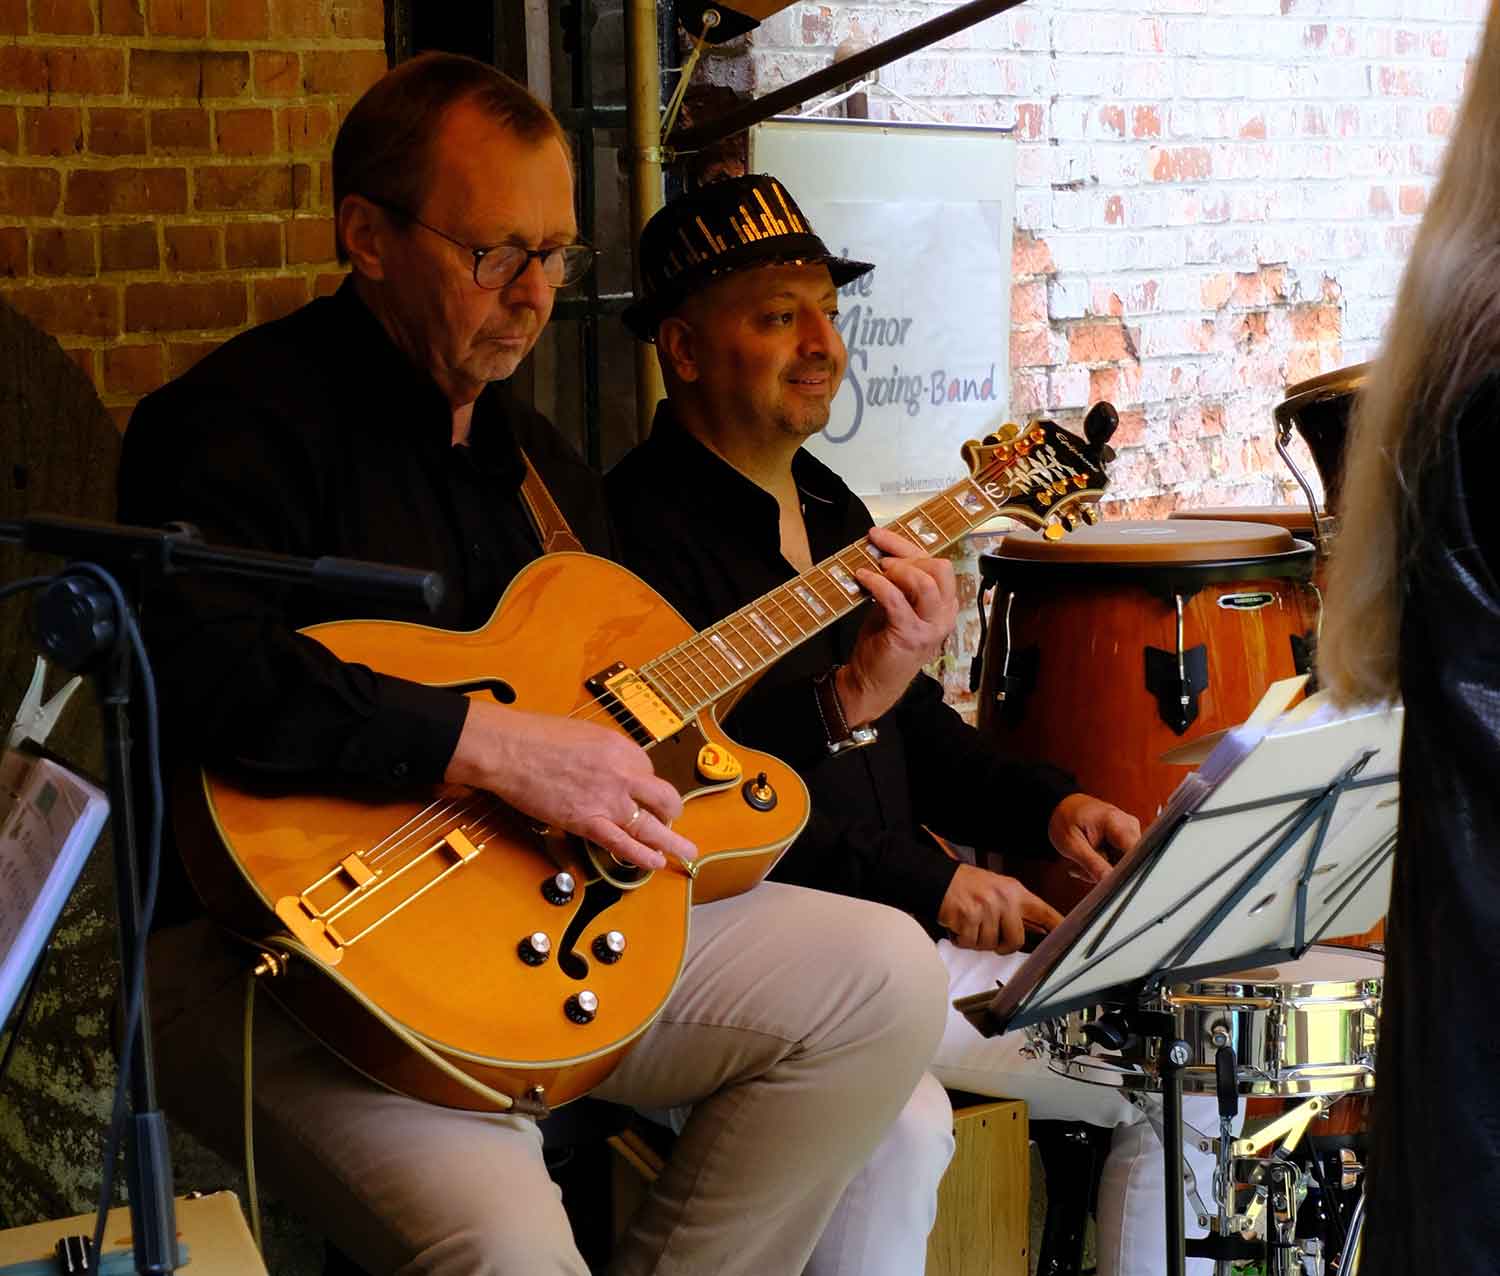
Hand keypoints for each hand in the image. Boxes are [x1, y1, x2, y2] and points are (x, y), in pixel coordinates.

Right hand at [444, 699, 697, 871]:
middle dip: (670, 810)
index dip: (644, 784)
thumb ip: (606, 753)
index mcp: (623, 748)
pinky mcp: (587, 823)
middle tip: (669, 818)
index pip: (648, 771)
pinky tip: (655, 862)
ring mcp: (608, 801)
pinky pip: (623, 844)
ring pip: (652, 826)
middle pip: (664, 797)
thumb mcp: (585, 734)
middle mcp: (624, 774)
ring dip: (672, 842)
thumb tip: (614, 767)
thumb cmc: (537, 736)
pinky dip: (642, 856)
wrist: (509, 749)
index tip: (640, 791)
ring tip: (686, 851)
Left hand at [838, 526, 958, 724]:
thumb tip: (884, 550)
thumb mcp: (898, 607)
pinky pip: (896, 599)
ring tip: (875, 570)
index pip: (937, 565)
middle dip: (907, 556)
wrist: (872, 682)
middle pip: (939, 569)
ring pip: (925, 582)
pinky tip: (863, 578)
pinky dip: (878, 584)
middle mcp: (944, 616)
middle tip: (881, 559)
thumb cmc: (884, 643)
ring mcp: (930, 628)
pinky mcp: (910, 635)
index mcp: (945, 606)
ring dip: (897, 570)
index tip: (880, 536)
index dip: (908, 546)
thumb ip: (900, 584)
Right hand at [937, 863, 1063, 952]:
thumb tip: (1031, 929)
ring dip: (976, 940)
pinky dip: (962, 939)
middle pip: (1015, 940)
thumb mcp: (996, 888)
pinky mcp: (968, 918)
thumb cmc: (965, 885)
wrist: (936, 879)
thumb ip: (1013, 907)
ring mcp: (986, 909)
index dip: (1057, 927)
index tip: (1069, 937)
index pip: (1043, 912)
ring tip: (969, 923)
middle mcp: (1003, 900)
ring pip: (989, 945)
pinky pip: (970, 943)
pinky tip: (958, 924)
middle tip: (988, 934)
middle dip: (1001, 945)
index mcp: (1014, 891)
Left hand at [1047, 793, 1140, 883]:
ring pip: (1123, 865)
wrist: (1063, 807)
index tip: (1109, 881)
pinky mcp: (1126, 838)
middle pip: (1129, 862)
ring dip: (1102, 869)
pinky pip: (1120, 860)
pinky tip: (1090, 858)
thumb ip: (1092, 864)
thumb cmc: (1064, 819)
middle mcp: (1129, 825)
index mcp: (1116, 822)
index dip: (1126, 872)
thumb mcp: (1072, 845)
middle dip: (1105, 872)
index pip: (1135, 854)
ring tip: (1082, 861)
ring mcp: (1129, 831)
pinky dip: (1103, 864)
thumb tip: (1108, 881)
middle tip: (1082, 868)